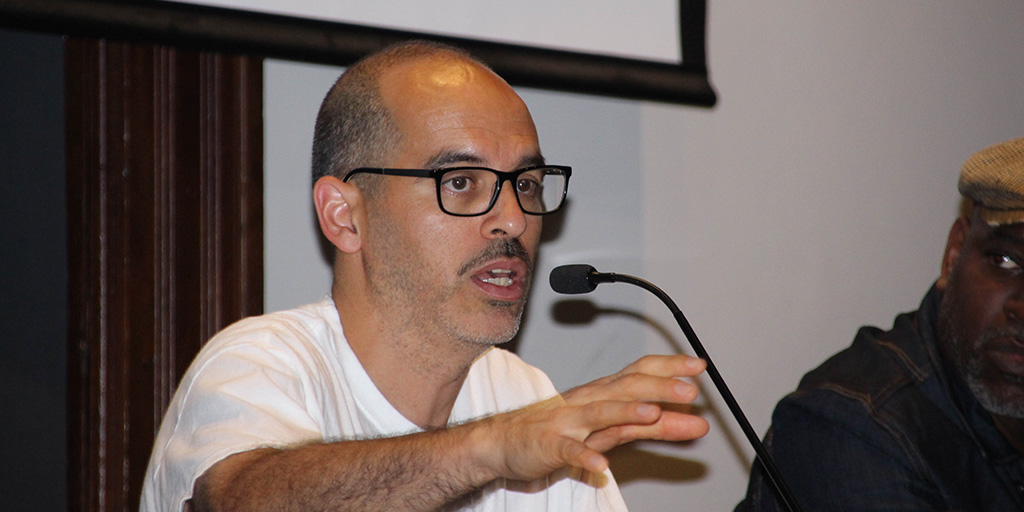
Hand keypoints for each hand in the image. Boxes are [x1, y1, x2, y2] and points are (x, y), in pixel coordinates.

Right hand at [474, 354, 708, 480]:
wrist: (504, 442)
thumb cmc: (558, 430)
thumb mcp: (611, 428)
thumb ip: (652, 426)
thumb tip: (692, 422)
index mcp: (603, 393)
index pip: (639, 372)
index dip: (669, 367)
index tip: (698, 366)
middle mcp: (588, 402)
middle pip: (626, 388)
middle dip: (659, 387)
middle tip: (690, 390)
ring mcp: (568, 423)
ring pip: (600, 413)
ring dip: (627, 411)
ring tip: (652, 414)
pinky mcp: (550, 446)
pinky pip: (569, 451)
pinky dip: (585, 456)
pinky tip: (602, 464)